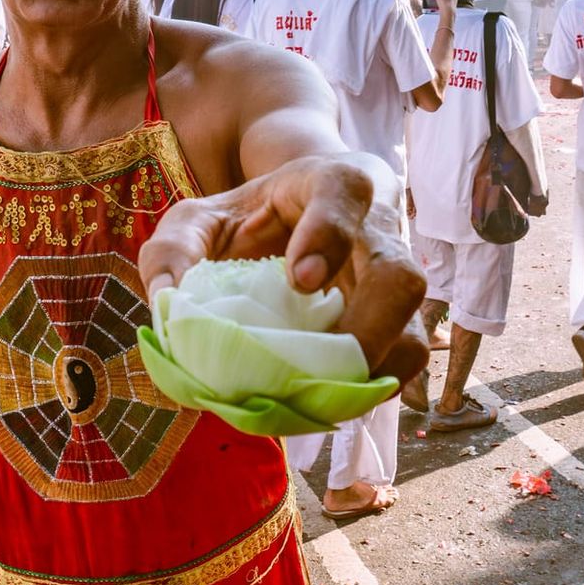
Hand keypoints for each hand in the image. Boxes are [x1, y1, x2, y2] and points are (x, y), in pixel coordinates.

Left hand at [139, 155, 428, 382]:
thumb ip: (174, 248)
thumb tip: (167, 300)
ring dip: (376, 372)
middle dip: (371, 328)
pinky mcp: (395, 324)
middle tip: (326, 362)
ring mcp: (393, 284)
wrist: (293, 215)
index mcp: (331, 185)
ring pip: (416, 330)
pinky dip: (370, 388)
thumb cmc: (247, 217)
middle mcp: (378, 231)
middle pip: (402, 277)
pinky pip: (402, 363)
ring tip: (323, 394)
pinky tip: (329, 400)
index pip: (345, 193)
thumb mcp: (200, 218)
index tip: (299, 282)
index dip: (328, 236)